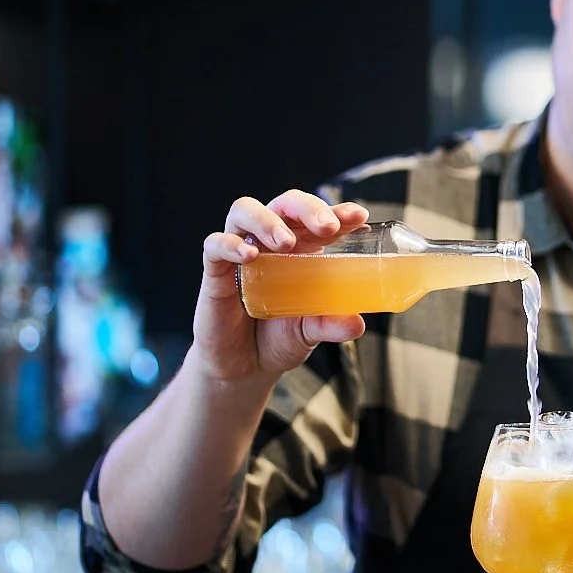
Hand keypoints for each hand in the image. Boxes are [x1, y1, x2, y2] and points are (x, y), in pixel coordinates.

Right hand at [193, 190, 369, 384]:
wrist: (244, 368)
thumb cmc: (280, 339)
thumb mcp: (312, 332)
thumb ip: (331, 325)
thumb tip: (356, 322)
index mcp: (303, 249)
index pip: (320, 219)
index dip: (338, 212)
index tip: (358, 216)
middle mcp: (271, 243)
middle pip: (285, 204)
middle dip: (308, 208)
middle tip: (326, 227)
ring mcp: (241, 254)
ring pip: (245, 211)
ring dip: (268, 220)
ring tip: (286, 242)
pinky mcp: (215, 272)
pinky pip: (214, 245)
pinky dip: (230, 244)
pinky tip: (248, 255)